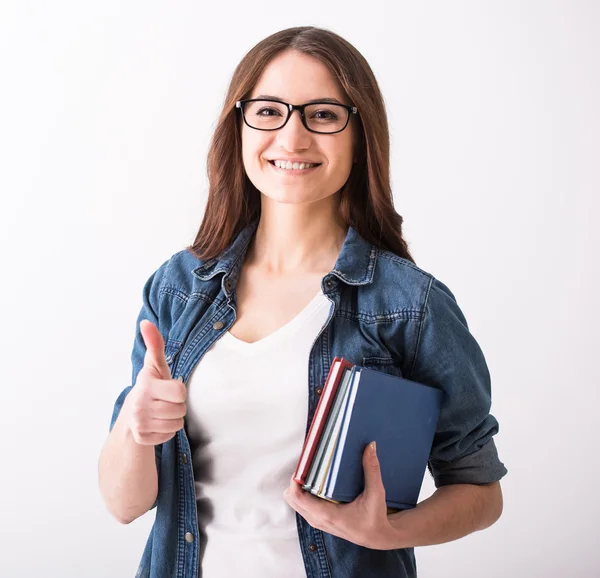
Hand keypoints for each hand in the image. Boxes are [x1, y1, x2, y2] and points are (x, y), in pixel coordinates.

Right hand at [123, 320, 186, 445]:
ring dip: (173, 418)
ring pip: (177, 424)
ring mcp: (140, 423)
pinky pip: (169, 436)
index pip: (180, 393)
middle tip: (165, 401)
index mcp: (146, 386)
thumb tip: (146, 322)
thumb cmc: (151, 386)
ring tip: (162, 411)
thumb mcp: (155, 366)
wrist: (131, 413)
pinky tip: (157, 423)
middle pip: (180, 410)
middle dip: (177, 405)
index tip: (169, 388)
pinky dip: (166, 431)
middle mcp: (140, 405)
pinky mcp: (142, 438)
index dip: (179, 391)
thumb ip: (155, 344)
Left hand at [283, 442, 401, 549]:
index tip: (302, 465)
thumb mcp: (376, 493)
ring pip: (295, 503)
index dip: (294, 480)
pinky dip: (303, 494)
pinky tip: (315, 483)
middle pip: (291, 499)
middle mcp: (318, 520)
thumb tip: (370, 446)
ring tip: (310, 473)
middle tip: (307, 466)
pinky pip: (302, 506)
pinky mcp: (320, 521)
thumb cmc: (375, 518)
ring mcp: (317, 522)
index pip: (298, 497)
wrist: (378, 537)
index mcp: (328, 514)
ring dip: (298, 488)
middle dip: (295, 481)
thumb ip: (372, 469)